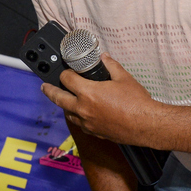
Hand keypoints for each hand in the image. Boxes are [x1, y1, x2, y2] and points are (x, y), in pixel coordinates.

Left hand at [41, 54, 158, 145]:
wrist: (146, 125)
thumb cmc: (137, 102)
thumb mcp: (123, 77)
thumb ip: (110, 66)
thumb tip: (104, 58)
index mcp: (88, 93)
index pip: (67, 79)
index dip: (65, 73)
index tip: (67, 71)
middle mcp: (83, 109)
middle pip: (58, 98)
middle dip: (49, 91)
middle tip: (45, 87)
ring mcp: (87, 123)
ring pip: (68, 113)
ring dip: (64, 105)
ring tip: (63, 100)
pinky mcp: (94, 132)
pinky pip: (80, 124)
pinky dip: (77, 117)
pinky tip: (82, 113)